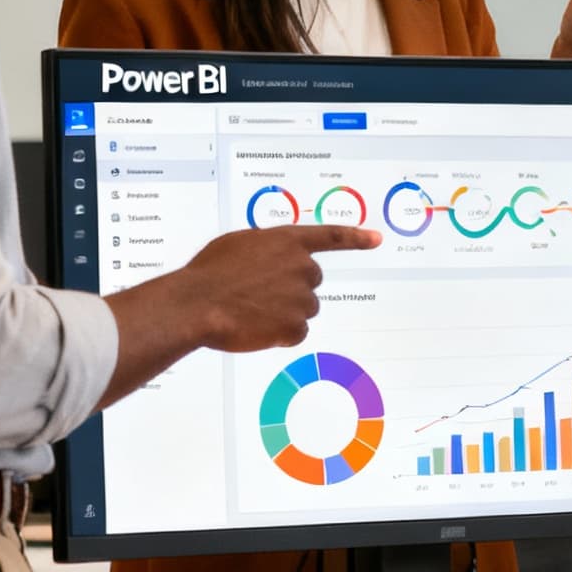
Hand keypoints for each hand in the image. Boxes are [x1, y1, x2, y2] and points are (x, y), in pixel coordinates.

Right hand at [98, 224, 378, 407]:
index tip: (377, 239)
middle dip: (290, 288)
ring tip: (249, 311)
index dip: (356, 238)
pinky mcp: (296, 326)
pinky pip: (295, 333)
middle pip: (310, 282)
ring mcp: (302, 297)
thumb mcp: (237, 245)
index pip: (330, 237)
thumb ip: (265, 249)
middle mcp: (302, 266)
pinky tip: (254, 328)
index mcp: (287, 242)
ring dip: (282, 312)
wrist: (195, 304)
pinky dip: (278, 335)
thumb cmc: (207, 274)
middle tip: (257, 294)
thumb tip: (272, 261)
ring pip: (302, 309)